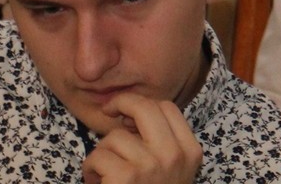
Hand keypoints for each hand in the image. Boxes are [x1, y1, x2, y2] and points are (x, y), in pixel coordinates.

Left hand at [81, 94, 202, 183]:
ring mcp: (151, 165)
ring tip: (102, 173)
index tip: (127, 112)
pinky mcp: (126, 177)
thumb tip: (130, 119)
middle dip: (121, 104)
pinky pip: (98, 156)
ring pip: (114, 137)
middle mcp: (174, 155)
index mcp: (190, 152)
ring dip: (101, 153)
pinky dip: (90, 170)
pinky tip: (96, 182)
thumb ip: (161, 147)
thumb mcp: (171, 173)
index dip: (143, 105)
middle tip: (108, 113)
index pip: (168, 108)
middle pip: (146, 107)